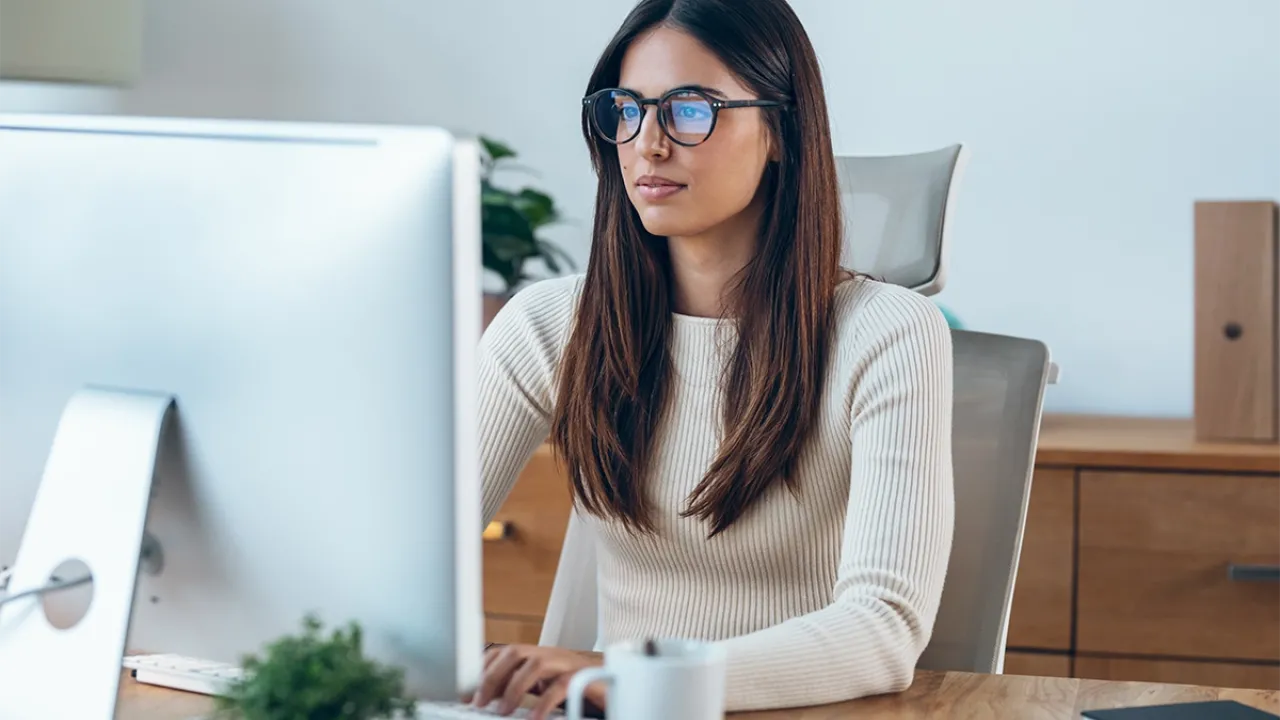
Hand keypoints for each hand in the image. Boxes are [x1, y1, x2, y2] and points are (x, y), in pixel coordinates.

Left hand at [464, 644, 605, 718]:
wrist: (614, 686)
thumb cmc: (576, 688)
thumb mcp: (542, 687)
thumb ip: (519, 688)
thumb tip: (488, 698)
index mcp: (538, 655)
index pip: (503, 651)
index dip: (482, 669)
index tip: (466, 693)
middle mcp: (550, 654)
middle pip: (515, 652)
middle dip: (493, 676)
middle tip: (480, 702)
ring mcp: (568, 663)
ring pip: (536, 663)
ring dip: (514, 687)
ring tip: (503, 711)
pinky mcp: (583, 678)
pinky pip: (561, 686)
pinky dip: (544, 703)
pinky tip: (534, 718)